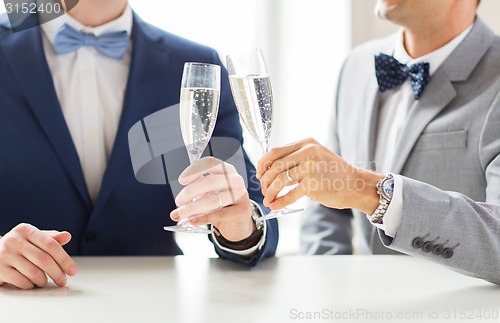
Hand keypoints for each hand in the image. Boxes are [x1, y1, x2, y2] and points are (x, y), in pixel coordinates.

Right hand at [0, 224, 77, 289]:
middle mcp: (14, 240)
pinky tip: (32, 283)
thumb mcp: (34, 238)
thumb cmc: (19, 245)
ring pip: (34, 273)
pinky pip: (22, 282)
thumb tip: (67, 236)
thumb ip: (51, 238)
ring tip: (46, 281)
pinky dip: (31, 285)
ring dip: (44, 281)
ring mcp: (5, 255)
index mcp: (26, 230)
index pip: (51, 245)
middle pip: (44, 260)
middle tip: (63, 281)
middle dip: (58, 273)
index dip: (64, 259)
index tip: (72, 271)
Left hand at [170, 157, 254, 240]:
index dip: (194, 170)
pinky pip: (220, 214)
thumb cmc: (222, 202)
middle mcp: (235, 179)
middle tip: (178, 201)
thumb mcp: (209, 191)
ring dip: (193, 207)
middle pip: (210, 181)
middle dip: (190, 191)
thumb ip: (197, 190)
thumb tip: (180, 199)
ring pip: (213, 200)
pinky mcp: (242, 210)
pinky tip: (193, 220)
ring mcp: (241, 194)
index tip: (182, 181)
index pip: (210, 163)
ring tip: (180, 214)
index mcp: (226, 170)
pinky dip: (203, 218)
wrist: (238, 219)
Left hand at [256, 138, 382, 213]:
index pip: (275, 151)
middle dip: (265, 180)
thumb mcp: (315, 156)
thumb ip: (295, 158)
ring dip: (270, 192)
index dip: (263, 164)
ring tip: (268, 199)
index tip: (259, 174)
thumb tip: (270, 169)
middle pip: (275, 166)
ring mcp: (310, 168)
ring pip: (280, 180)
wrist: (354, 184)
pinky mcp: (313, 184)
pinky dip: (280, 201)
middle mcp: (307, 152)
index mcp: (306, 143)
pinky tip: (275, 205)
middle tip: (264, 190)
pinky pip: (290, 193)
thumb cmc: (333, 173)